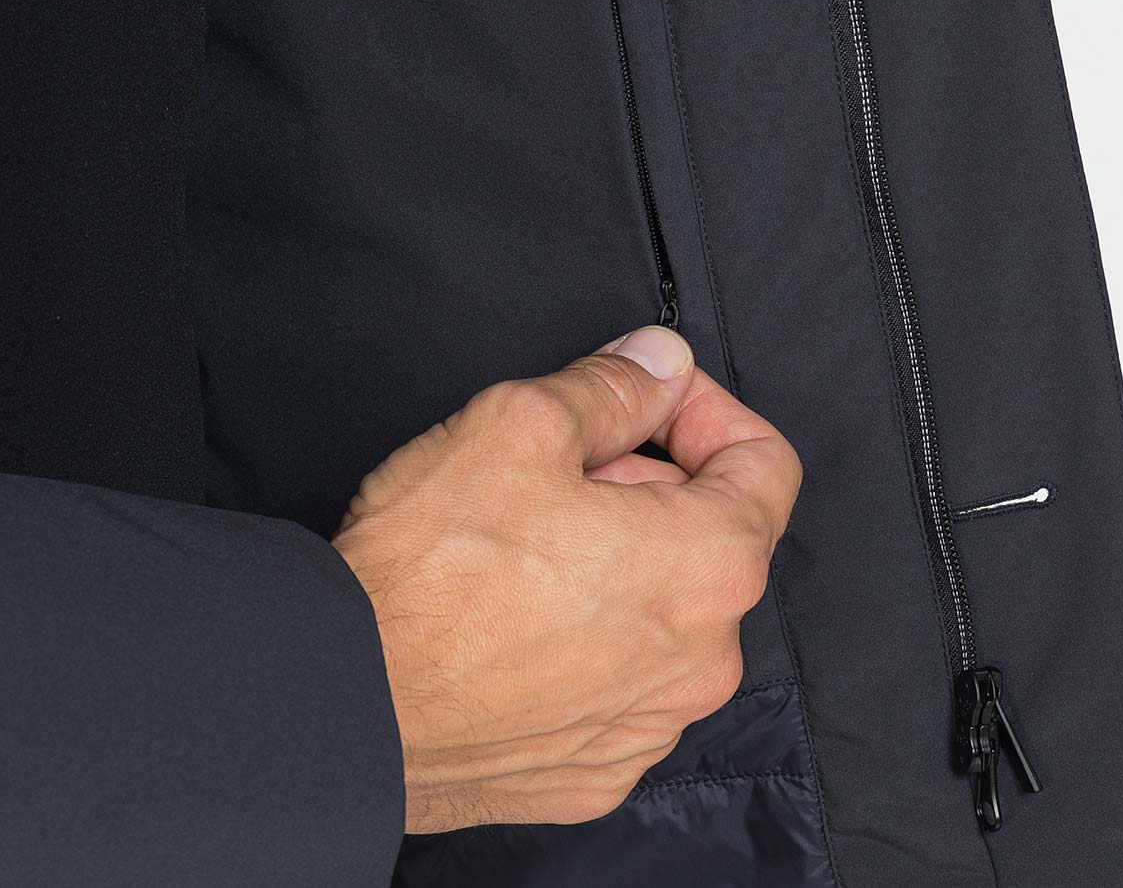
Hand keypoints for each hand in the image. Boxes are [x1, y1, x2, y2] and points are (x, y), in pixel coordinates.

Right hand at [333, 325, 800, 833]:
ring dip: (617, 563)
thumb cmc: (432, 571)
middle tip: (559, 467)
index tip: (646, 399)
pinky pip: (618, 681)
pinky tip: (514, 615)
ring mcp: (650, 727)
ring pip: (663, 612)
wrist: (345, 706)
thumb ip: (614, 385)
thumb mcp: (520, 422)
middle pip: (709, 536)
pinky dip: (585, 638)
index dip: (703, 410)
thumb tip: (661, 362)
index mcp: (710, 568)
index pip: (766, 465)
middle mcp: (703, 662)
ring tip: (524, 542)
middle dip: (645, 484)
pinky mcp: (594, 770)